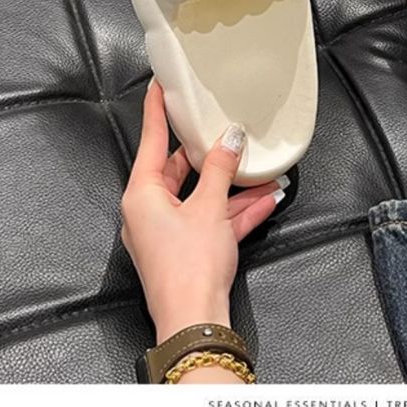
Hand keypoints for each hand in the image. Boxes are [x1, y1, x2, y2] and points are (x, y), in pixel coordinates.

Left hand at [121, 82, 284, 346]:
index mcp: (141, 195)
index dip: (156, 111)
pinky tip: (265, 200)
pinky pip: (213, 223)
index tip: (158, 86)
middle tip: (227, 131)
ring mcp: (167, 234)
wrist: (194, 320)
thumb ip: (220, 170)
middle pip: (179, 172)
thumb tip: (229, 141)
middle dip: (212, 157)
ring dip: (233, 188)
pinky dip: (236, 213)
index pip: (150, 141)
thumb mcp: (210, 208)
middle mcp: (148, 213)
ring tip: (263, 171)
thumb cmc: (188, 268)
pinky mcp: (187, 252)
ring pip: (202, 199)